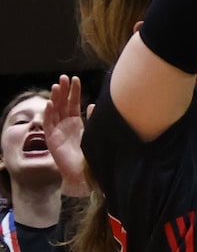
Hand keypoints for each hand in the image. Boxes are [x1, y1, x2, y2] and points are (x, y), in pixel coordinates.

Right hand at [44, 75, 86, 195]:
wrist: (86, 174)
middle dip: (63, 90)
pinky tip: (49, 103)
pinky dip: (48, 113)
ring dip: (54, 98)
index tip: (75, 79)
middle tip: (64, 77)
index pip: (73, 103)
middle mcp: (65, 125)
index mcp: (76, 123)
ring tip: (57, 85)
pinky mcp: (51, 140)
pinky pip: (48, 124)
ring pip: (54, 111)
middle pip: (62, 104)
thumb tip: (94, 105)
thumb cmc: (92, 155)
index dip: (74, 92)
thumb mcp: (94, 134)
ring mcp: (57, 131)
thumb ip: (93, 120)